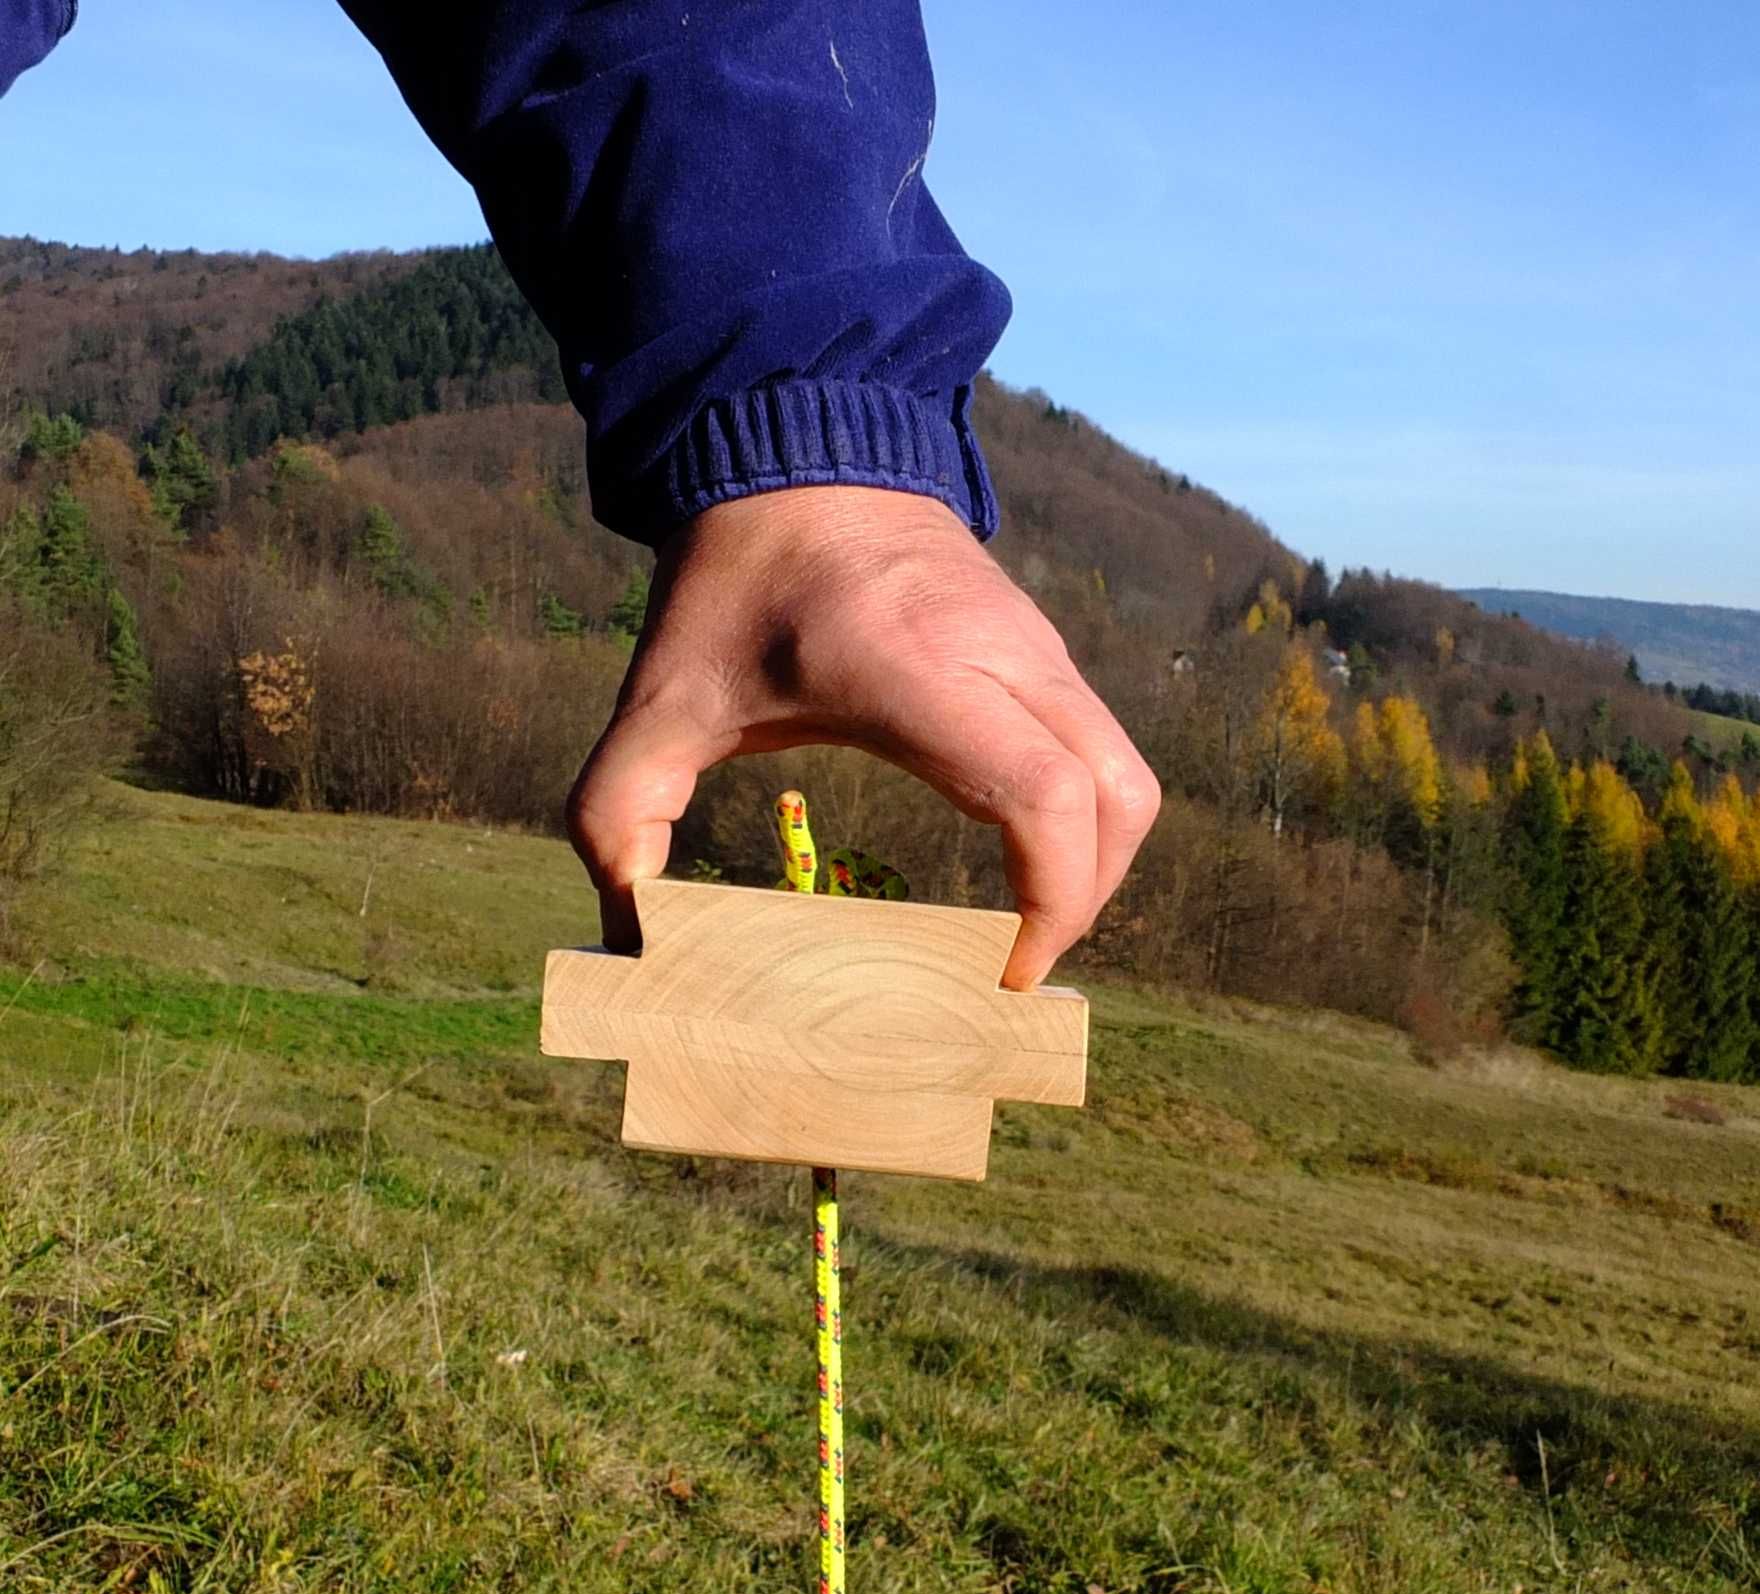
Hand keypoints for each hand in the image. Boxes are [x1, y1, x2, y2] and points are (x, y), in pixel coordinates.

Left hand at [565, 486, 1160, 987]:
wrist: (797, 445)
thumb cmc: (732, 586)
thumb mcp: (660, 697)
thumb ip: (619, 813)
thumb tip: (627, 927)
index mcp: (916, 670)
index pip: (1046, 794)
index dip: (1053, 900)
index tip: (1007, 968)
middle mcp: (1003, 654)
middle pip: (1118, 800)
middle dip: (1086, 903)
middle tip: (1019, 965)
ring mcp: (1039, 646)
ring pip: (1126, 777)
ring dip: (1095, 864)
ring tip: (1028, 924)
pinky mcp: (1047, 647)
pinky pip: (1101, 748)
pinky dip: (1085, 818)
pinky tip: (1023, 859)